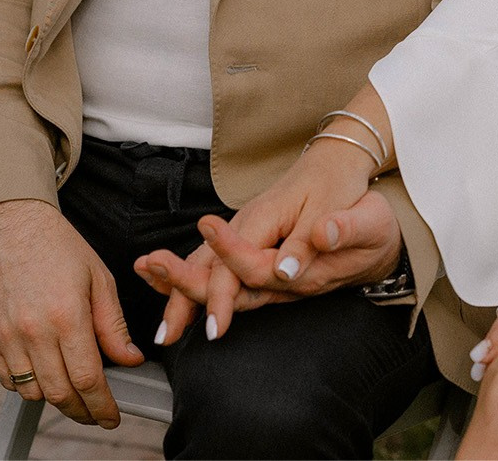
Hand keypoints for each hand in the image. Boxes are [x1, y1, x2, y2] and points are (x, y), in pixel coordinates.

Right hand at [0, 198, 145, 428]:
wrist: (10, 225)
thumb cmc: (58, 246)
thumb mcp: (99, 279)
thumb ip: (114, 326)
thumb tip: (130, 359)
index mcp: (67, 315)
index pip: (88, 378)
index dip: (103, 406)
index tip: (112, 416)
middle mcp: (33, 331)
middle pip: (60, 394)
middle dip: (82, 411)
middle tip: (97, 412)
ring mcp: (6, 337)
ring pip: (33, 393)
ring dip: (56, 400)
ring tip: (75, 392)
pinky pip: (8, 380)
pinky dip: (28, 387)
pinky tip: (46, 375)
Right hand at [135, 139, 385, 342]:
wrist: (332, 161)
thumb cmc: (333, 185)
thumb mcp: (329, 209)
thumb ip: (306, 242)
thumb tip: (285, 273)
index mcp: (261, 220)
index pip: (233, 266)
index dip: (222, 299)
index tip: (215, 329)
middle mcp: (244, 224)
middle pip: (207, 266)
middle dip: (183, 300)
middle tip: (166, 335)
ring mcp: (241, 228)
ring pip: (203, 263)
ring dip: (178, 292)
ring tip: (164, 326)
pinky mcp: (245, 233)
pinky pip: (211, 258)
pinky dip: (189, 276)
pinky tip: (170, 291)